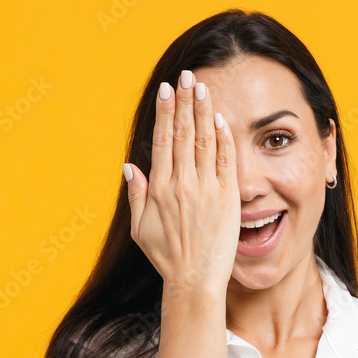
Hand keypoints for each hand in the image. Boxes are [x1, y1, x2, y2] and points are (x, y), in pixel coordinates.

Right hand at [125, 69, 240, 295]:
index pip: (163, 140)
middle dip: (184, 102)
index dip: (165, 112)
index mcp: (160, 188)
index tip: (166, 90)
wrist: (194, 281)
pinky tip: (221, 120)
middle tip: (186, 76)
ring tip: (202, 88)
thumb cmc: (167, 258)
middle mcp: (182, 184)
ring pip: (205, 141)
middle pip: (184, 134)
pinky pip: (226, 161)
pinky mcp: (227, 198)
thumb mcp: (140, 228)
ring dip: (204, 112)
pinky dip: (224, 139)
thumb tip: (130, 166)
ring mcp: (206, 190)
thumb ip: (136, 194)